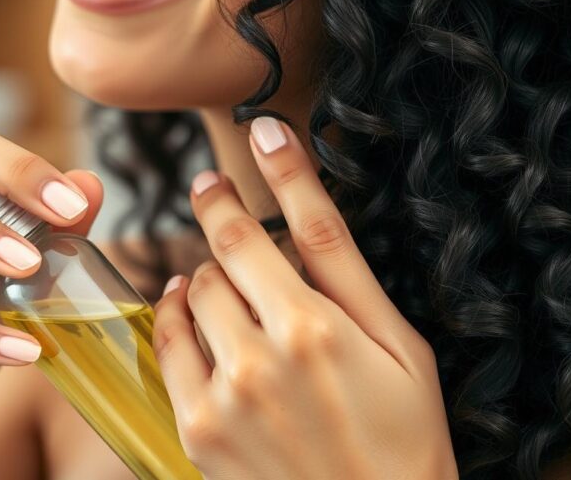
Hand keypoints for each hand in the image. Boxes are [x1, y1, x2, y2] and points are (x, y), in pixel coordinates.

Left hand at [152, 117, 457, 479]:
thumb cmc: (403, 434)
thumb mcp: (397, 346)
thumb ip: (345, 271)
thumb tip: (303, 198)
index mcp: (317, 328)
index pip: (268, 226)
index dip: (260, 173)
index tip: (255, 136)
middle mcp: (263, 356)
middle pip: (221, 256)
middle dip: (224, 223)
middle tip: (222, 204)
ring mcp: (224, 395)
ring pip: (192, 295)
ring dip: (206, 276)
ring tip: (224, 279)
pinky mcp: (198, 428)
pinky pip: (167, 347)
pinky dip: (173, 317)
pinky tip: (186, 308)